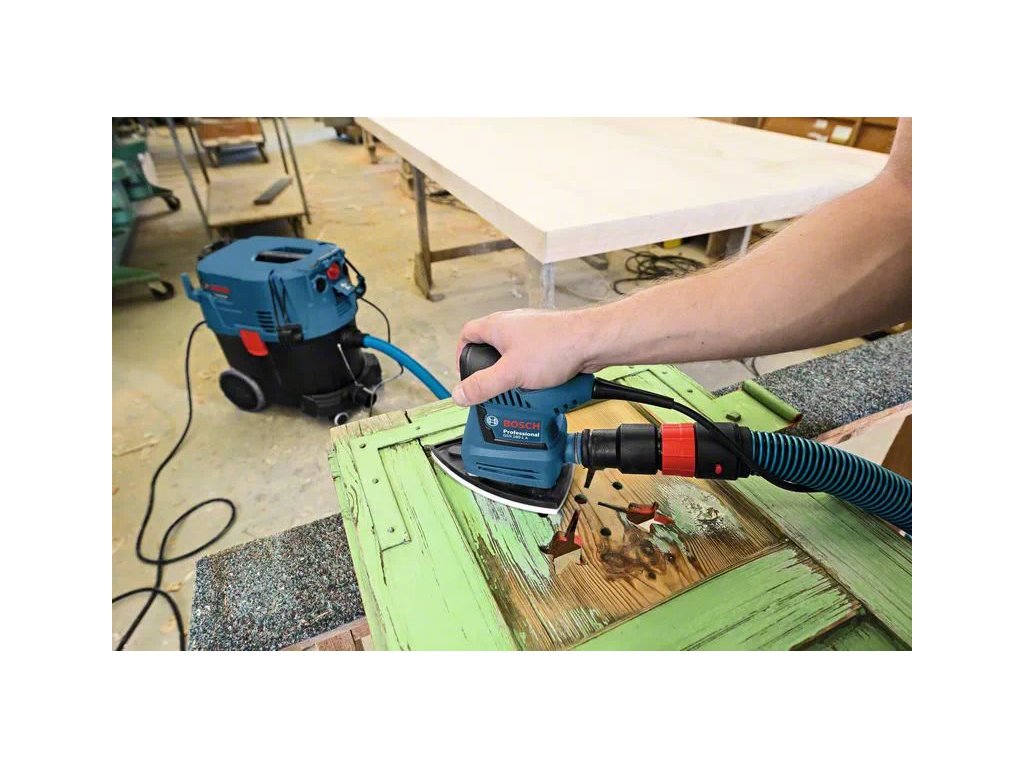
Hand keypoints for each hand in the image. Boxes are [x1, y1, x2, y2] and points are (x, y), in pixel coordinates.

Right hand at [452, 309, 594, 405]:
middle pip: (492, 349)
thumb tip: (459, 394)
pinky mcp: (551, 343)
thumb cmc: (555, 347)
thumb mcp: (510, 373)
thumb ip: (483, 385)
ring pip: (516, 358)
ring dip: (517, 377)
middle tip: (494, 390)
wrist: (592, 341)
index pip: (468, 334)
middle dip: (493, 373)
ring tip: (520, 393)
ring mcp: (534, 333)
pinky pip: (536, 362)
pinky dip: (536, 376)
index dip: (462, 353)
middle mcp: (514, 325)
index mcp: (497, 326)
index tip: (466, 372)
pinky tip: (541, 388)